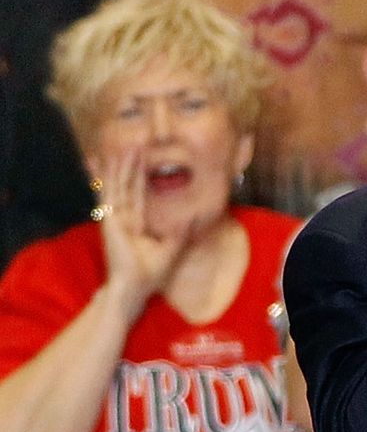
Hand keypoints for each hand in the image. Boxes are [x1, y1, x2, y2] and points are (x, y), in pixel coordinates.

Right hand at [91, 147, 192, 315]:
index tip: (144, 161)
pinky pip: (109, 193)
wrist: (133, 287)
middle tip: (135, 144)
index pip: (138, 194)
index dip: (140, 177)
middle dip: (131, 166)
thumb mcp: (172, 248)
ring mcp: (114, 218)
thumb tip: (193, 217)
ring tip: (125, 146)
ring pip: (118, 185)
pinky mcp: (109, 219)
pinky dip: (108, 177)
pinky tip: (109, 163)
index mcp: (135, 224)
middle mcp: (123, 218)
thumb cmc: (149, 274)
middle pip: (128, 186)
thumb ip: (181, 231)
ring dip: (122, 166)